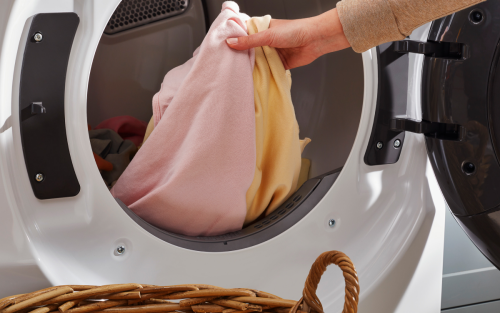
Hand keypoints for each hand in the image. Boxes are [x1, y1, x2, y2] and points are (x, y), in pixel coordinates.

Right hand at [226, 8, 349, 69]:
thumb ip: (249, 41)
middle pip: (249, 50)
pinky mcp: (279, 64)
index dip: (234, 41)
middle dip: (242, 57)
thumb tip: (230, 42)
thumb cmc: (295, 31)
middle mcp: (265, 40)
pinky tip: (253, 79)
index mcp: (261, 28)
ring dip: (252, 67)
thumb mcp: (268, 35)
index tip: (222, 49)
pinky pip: (268, 70)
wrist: (315, 40)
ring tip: (238, 74)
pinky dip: (262, 74)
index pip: (243, 35)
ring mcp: (272, 52)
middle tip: (228, 65)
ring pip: (258, 61)